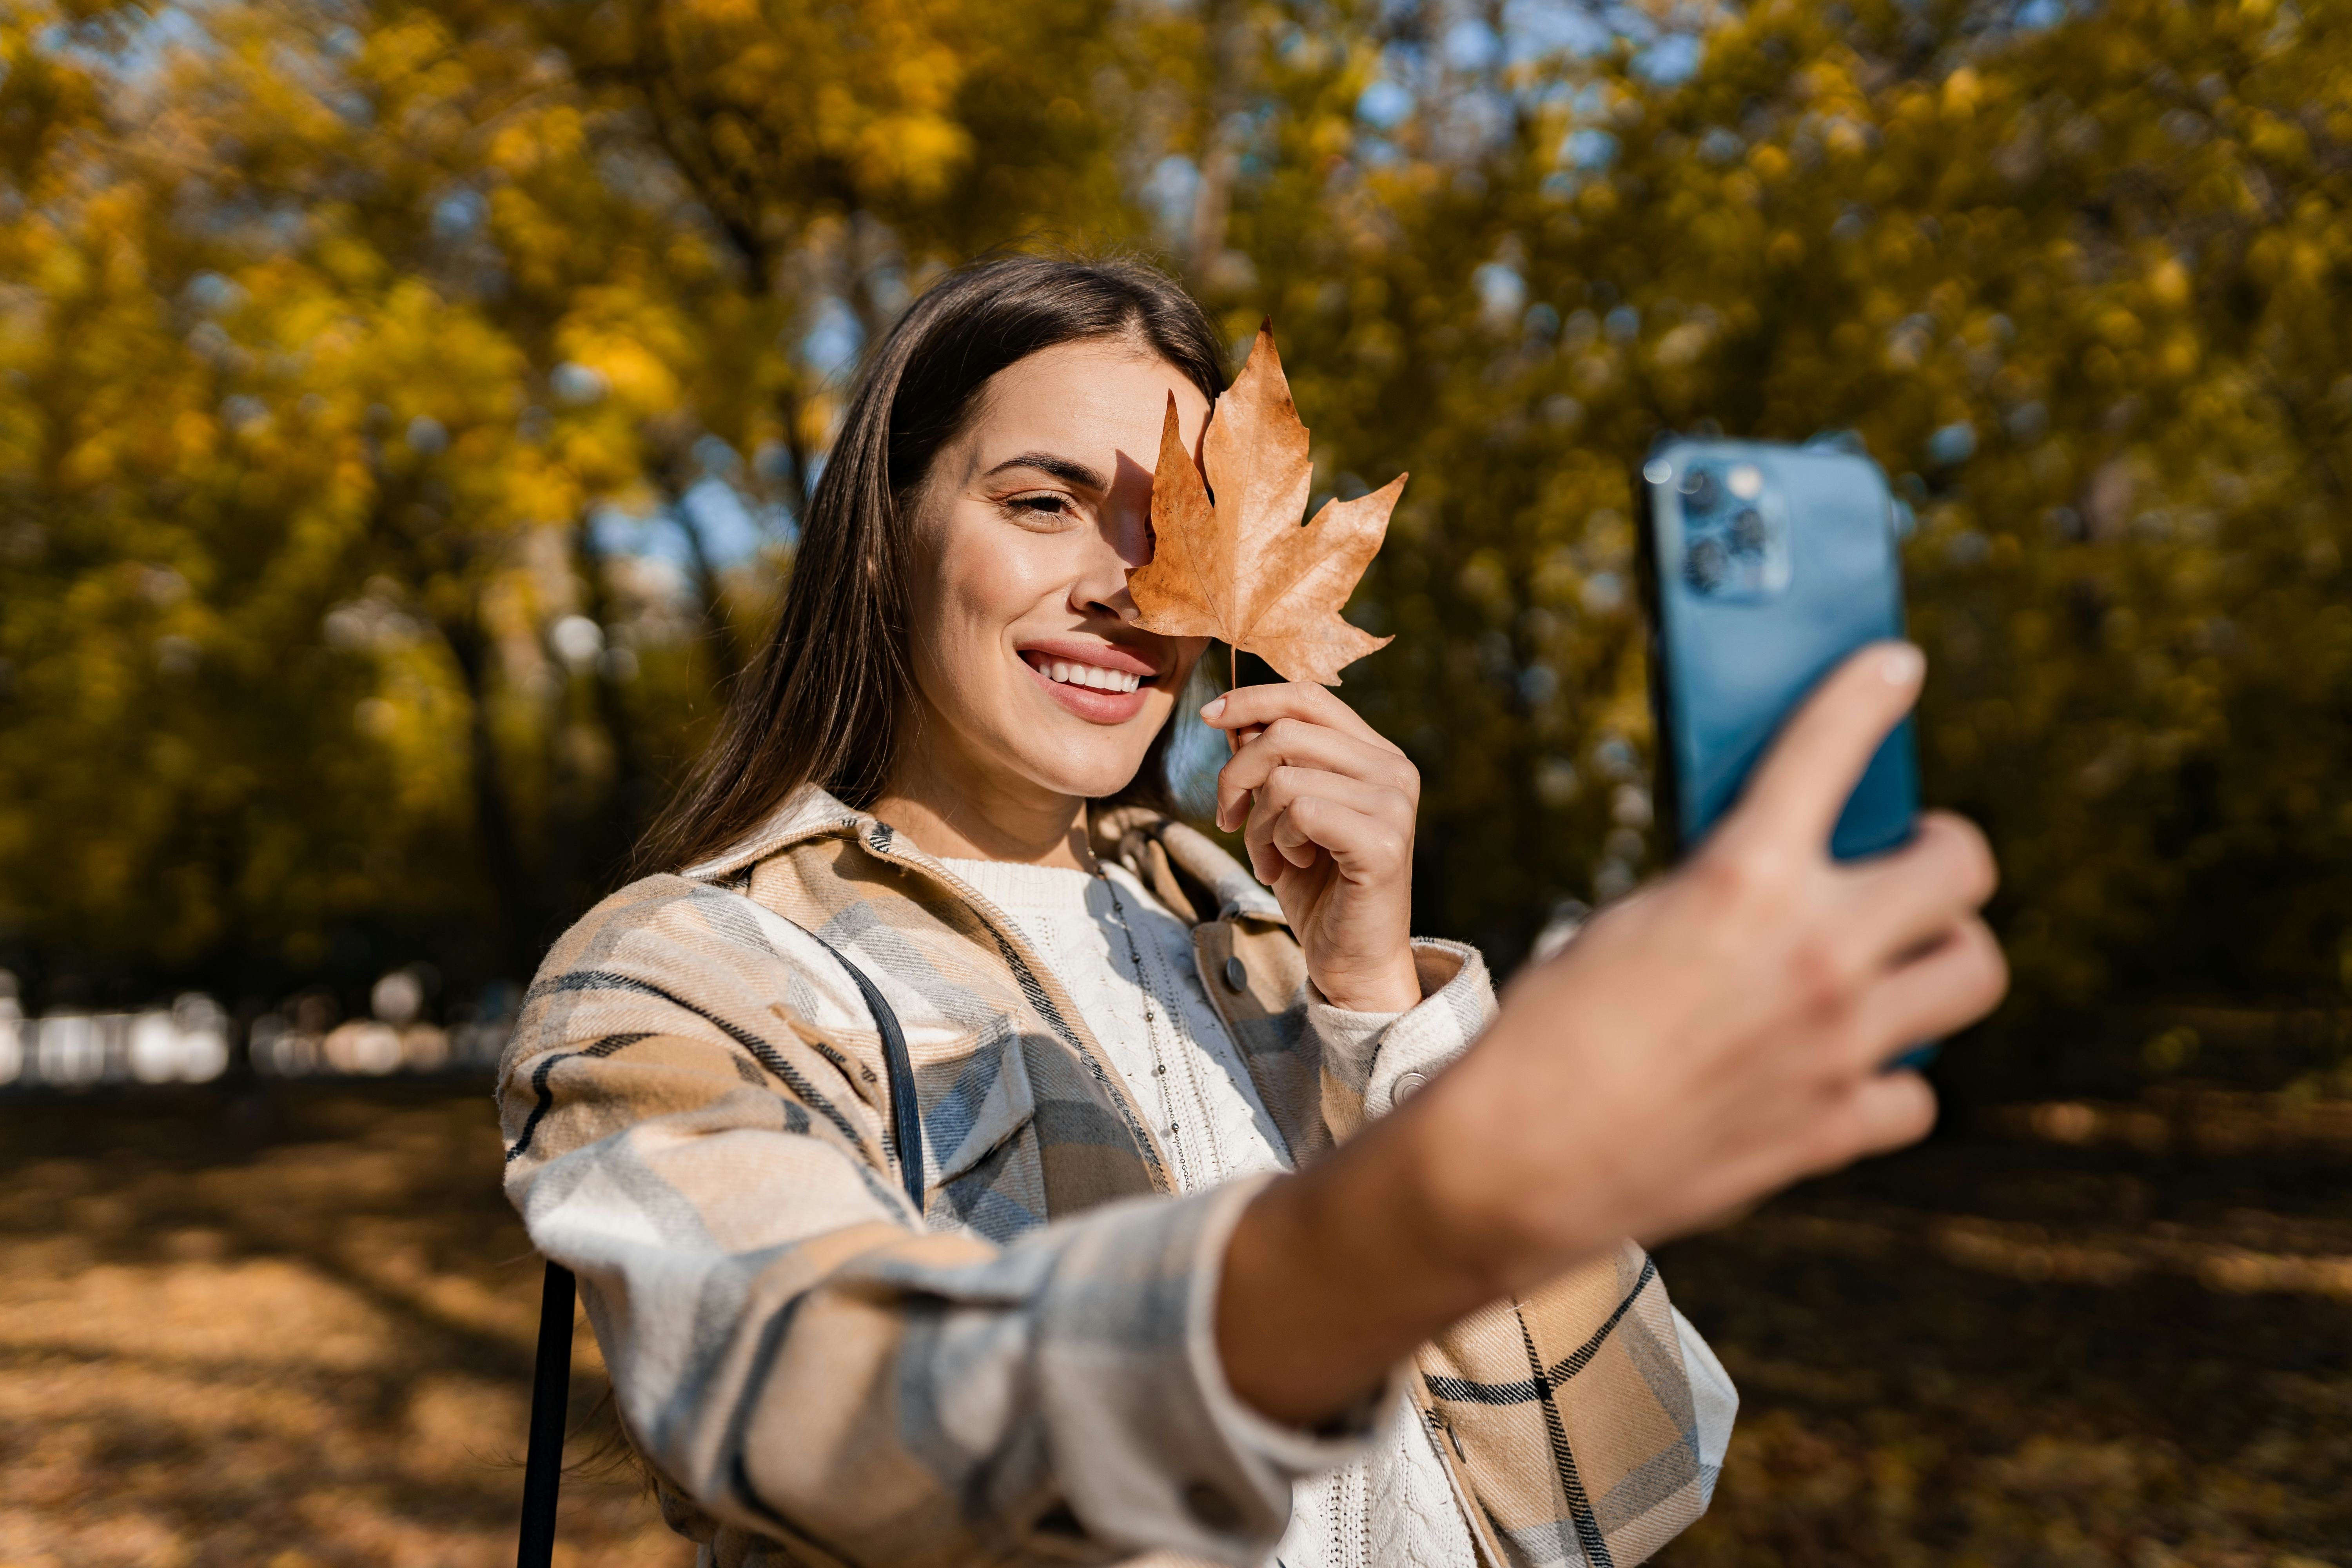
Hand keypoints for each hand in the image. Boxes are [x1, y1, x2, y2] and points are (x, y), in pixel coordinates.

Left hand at [1201, 682, 1420, 1012]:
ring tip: (1270, 855)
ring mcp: (1394, 804)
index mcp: (1376, 754)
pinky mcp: (1384, 843)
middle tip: (1229, 819)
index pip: (1309, 697)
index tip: (1210, 716)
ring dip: (1257, 822)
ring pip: (1285, 777)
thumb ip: (1267, 763)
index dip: (1252, 699)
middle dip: (1237, 775)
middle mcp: (1394, 770)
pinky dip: (1277, 842)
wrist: (1352, 960)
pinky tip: (1289, 866)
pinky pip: (1300, 812)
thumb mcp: (1281, 814)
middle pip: (1286, 732)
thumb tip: (1231, 717)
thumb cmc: (1317, 887)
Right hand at [1218, 643, 2007, 1424]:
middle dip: (1946, 852)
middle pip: (1962, 869)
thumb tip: (1778, 873)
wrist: (1524, 1158)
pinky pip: (1915, 1091)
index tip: (1895, 668)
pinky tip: (1851, 1067)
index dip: (1869, 691)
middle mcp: (1814, 952)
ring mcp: (1840, 1045)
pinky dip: (1891, 1077)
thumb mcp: (1626, 921)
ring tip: (1907, 957)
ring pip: (1973, 972)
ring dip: (1947, 954)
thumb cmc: (1553, 1029)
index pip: (1830, 746)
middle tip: (1916, 857)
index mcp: (1743, 880)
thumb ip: (1719, 889)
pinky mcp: (1835, 1128)